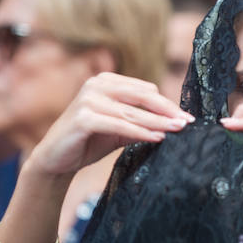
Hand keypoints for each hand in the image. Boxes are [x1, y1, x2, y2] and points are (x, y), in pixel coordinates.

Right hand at [28, 72, 194, 176]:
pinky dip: (140, 132)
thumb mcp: (118, 130)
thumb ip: (140, 123)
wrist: (55, 160)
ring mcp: (88, 100)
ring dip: (158, 123)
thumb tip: (173, 124)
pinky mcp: (84, 118)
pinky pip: (119, 125)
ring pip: (133, 112)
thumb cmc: (87, 142)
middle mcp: (96, 85)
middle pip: (142, 95)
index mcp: (105, 82)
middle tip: (188, 122)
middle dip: (167, 110)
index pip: (144, 90)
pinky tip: (157, 138)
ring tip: (178, 130)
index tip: (186, 117)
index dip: (167, 103)